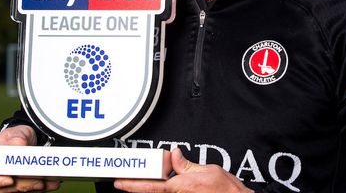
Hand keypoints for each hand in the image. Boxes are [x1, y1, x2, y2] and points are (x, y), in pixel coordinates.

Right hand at [0, 125, 60, 191]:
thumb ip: (17, 138)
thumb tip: (20, 144)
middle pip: (7, 186)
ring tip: (53, 182)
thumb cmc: (15, 136)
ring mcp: (8, 183)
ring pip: (20, 189)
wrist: (25, 140)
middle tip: (40, 182)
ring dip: (37, 187)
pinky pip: (31, 189)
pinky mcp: (21, 185)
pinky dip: (43, 187)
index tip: (10, 180)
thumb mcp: (16, 133)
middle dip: (25, 185)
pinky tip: (53, 184)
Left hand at [114, 147, 252, 192]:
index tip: (119, 182)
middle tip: (125, 180)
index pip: (149, 185)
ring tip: (150, 179)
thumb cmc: (226, 190)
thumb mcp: (206, 169)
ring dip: (157, 186)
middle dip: (139, 185)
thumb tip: (174, 155)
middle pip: (152, 191)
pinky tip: (167, 183)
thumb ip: (186, 164)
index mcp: (180, 185)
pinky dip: (165, 189)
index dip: (131, 184)